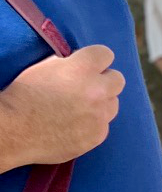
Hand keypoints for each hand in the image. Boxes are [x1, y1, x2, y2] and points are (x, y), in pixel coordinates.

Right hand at [0, 45, 123, 164]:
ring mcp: (99, 115)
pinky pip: (103, 126)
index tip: (87, 67)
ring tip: (78, 110)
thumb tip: (82, 64)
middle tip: (87, 88)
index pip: (105, 54)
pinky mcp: (97, 136)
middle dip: (104, 82)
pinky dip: (92, 125)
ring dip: (100, 104)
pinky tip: (74, 127)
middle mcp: (97, 90)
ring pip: (113, 104)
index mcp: (83, 68)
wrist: (13, 130)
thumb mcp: (44, 67)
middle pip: (118, 80)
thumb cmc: (23, 95)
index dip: (95, 60)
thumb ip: (70, 64)